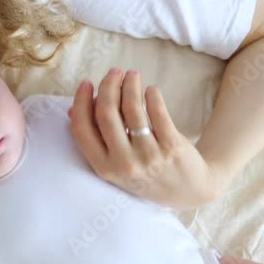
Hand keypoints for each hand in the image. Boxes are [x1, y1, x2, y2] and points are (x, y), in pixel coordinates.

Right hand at [69, 68, 226, 208]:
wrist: (190, 191)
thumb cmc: (147, 173)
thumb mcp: (116, 165)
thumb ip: (95, 140)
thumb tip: (73, 110)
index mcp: (105, 168)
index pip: (83, 129)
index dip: (81, 102)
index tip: (86, 84)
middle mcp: (125, 164)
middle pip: (107, 114)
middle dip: (108, 87)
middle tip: (113, 73)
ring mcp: (150, 156)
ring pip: (133, 110)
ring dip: (130, 86)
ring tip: (132, 75)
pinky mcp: (172, 147)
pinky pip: (158, 114)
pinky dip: (152, 96)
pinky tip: (150, 90)